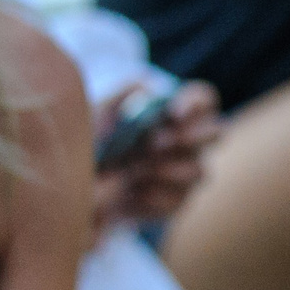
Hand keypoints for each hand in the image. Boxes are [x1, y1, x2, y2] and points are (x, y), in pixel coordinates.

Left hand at [94, 80, 219, 232]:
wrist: (72, 184)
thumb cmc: (92, 140)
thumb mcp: (99, 111)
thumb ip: (125, 92)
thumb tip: (150, 86)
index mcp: (173, 114)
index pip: (203, 98)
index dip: (195, 102)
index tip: (173, 113)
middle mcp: (187, 142)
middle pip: (217, 132)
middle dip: (191, 136)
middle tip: (156, 142)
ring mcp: (184, 174)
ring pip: (200, 171)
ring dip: (168, 170)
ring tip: (135, 170)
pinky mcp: (173, 202)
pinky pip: (179, 201)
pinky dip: (153, 196)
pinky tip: (129, 193)